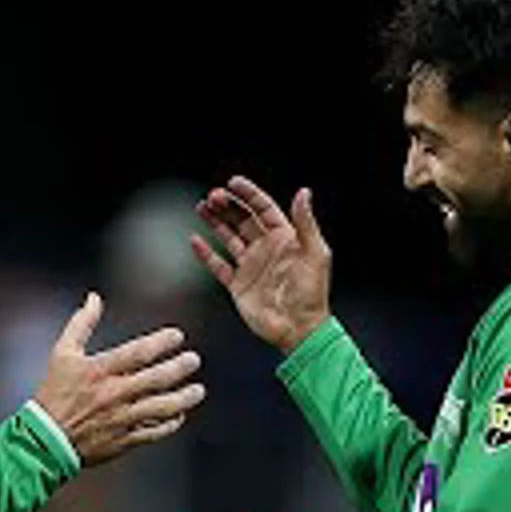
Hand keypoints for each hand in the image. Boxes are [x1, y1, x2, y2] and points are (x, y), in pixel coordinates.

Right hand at [32, 292, 205, 466]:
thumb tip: (94, 297)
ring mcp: (121, 419)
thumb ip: (81, 324)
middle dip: (180, 368)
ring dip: (184, 398)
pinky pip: (155, 432)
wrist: (46, 439)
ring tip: (198, 390)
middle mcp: (114, 394)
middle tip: (194, 360)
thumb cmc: (54, 393)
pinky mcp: (124, 440)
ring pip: (162, 408)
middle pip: (156, 379)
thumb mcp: (62, 354)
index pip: (138, 353)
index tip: (178, 336)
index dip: (161, 343)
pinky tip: (180, 415)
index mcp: (99, 371)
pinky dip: (171, 423)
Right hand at [192, 176, 332, 355]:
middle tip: (214, 196)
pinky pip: (218, 266)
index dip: (249, 195)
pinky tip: (195, 240)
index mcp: (285, 238)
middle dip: (228, 206)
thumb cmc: (312, 293)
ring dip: (215, 222)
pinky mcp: (238, 285)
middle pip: (243, 220)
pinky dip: (205, 254)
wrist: (299, 328)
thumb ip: (306, 222)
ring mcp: (251, 267)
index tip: (234, 183)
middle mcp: (266, 249)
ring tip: (202, 207)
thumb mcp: (315, 253)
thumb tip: (303, 192)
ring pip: (228, 238)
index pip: (264, 209)